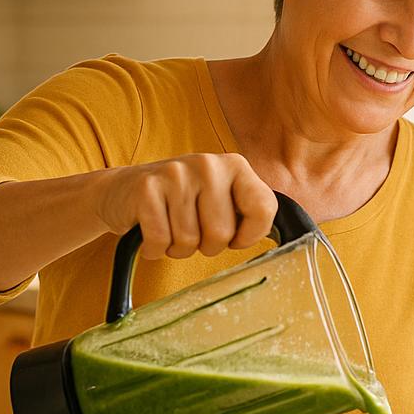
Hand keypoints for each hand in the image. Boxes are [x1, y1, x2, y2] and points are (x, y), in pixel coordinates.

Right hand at [96, 153, 276, 259]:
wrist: (123, 192)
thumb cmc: (182, 204)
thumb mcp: (221, 199)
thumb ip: (251, 211)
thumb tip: (290, 234)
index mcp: (235, 166)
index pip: (264, 210)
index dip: (249, 236)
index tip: (235, 236)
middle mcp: (208, 164)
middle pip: (222, 235)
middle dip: (206, 246)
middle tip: (192, 231)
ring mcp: (176, 173)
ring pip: (189, 242)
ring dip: (178, 248)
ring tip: (171, 228)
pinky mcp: (146, 188)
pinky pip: (160, 241)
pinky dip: (155, 249)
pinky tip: (152, 233)